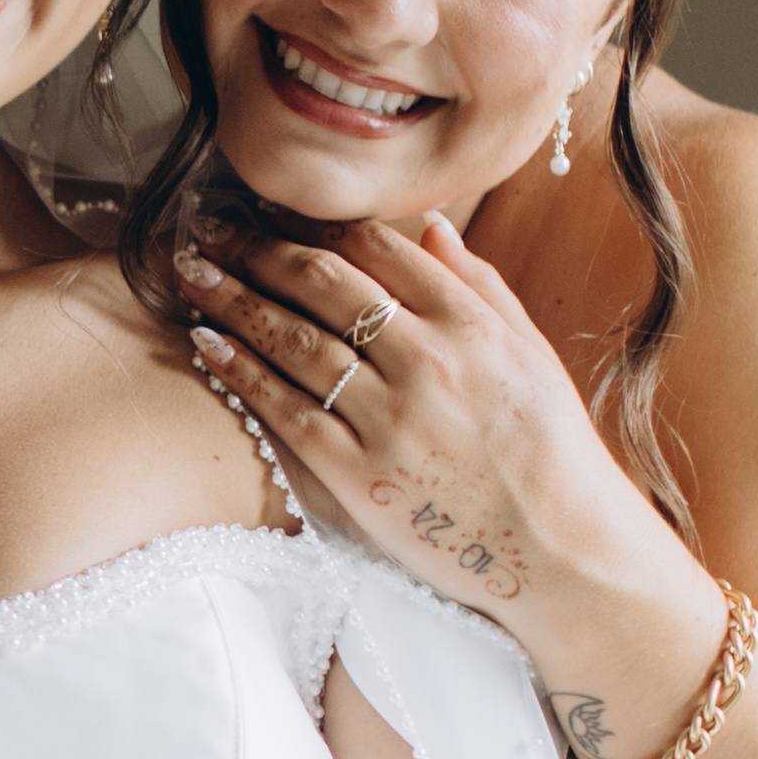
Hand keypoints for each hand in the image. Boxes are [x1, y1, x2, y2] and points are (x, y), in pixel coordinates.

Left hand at [185, 210, 708, 693]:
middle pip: (322, 282)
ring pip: (293, 340)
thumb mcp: (532, 354)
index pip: (376, 247)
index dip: (314, 221)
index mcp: (471, 322)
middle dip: (257, 247)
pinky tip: (206, 344)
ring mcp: (390, 418)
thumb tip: (428, 227)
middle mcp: (427, 360)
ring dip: (233, 300)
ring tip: (191, 273)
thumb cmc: (552, 453)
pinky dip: (241, 373)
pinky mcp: (360, 476)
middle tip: (210, 227)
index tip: (272, 206)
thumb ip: (479, 286)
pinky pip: (286, 412)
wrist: (566, 552)